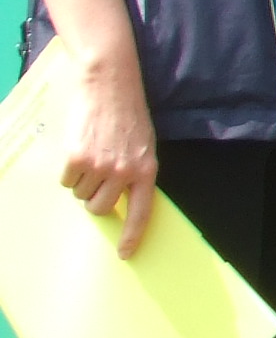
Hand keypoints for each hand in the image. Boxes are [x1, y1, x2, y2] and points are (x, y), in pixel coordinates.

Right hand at [57, 51, 157, 257]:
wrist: (110, 83)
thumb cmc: (128, 114)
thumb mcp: (143, 144)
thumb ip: (135, 171)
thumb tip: (120, 199)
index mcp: (147, 170)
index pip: (142, 212)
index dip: (132, 236)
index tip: (125, 254)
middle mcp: (125, 172)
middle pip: (101, 208)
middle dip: (95, 198)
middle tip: (97, 176)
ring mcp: (100, 167)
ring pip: (81, 195)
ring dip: (82, 181)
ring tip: (92, 153)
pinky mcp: (77, 159)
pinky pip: (66, 182)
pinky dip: (68, 171)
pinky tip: (79, 148)